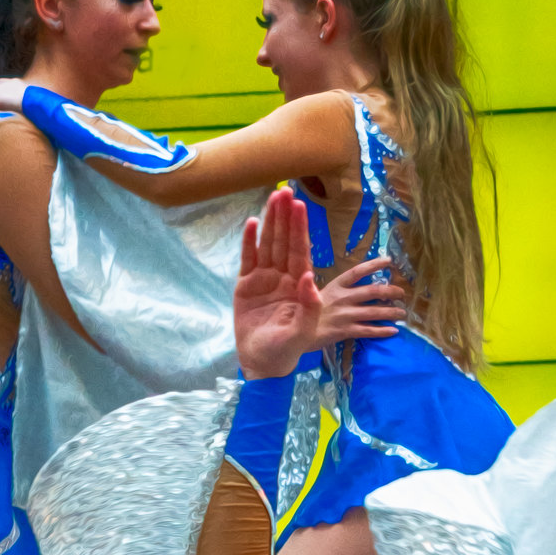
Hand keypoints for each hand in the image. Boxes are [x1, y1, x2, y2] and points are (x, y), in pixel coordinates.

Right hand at [234, 188, 322, 379]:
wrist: (261, 363)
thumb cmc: (285, 351)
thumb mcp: (302, 333)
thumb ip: (309, 307)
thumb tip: (309, 276)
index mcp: (299, 287)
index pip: (300, 252)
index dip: (300, 229)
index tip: (300, 207)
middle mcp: (283, 278)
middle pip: (284, 242)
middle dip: (286, 217)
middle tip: (286, 191)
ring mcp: (264, 280)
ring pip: (268, 245)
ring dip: (271, 222)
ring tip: (273, 197)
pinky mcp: (246, 285)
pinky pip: (248, 258)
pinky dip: (249, 241)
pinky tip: (253, 223)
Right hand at [314, 258, 406, 346]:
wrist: (293, 333)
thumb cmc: (305, 313)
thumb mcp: (314, 294)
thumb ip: (332, 289)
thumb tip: (349, 281)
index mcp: (335, 285)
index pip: (357, 271)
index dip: (374, 265)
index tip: (389, 261)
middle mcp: (342, 298)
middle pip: (372, 291)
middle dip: (390, 291)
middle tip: (402, 293)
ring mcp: (345, 316)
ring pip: (374, 312)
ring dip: (391, 312)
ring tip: (402, 313)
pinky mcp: (345, 332)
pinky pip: (368, 331)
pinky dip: (382, 331)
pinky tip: (394, 331)